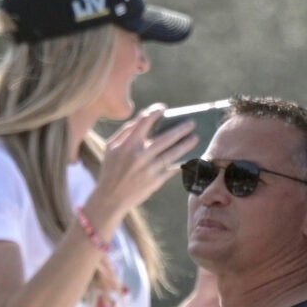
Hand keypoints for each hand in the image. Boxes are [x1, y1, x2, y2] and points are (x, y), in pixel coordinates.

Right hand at [86, 108, 196, 232]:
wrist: (110, 198)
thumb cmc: (110, 170)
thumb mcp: (110, 148)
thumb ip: (125, 131)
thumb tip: (141, 118)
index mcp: (127, 145)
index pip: (144, 121)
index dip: (155, 112)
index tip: (164, 108)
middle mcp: (140, 156)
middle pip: (165, 137)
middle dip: (181, 128)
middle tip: (192, 122)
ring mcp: (149, 169)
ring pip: (172, 153)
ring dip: (186, 145)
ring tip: (195, 138)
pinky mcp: (155, 181)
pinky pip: (172, 169)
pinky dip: (181, 163)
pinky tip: (189, 157)